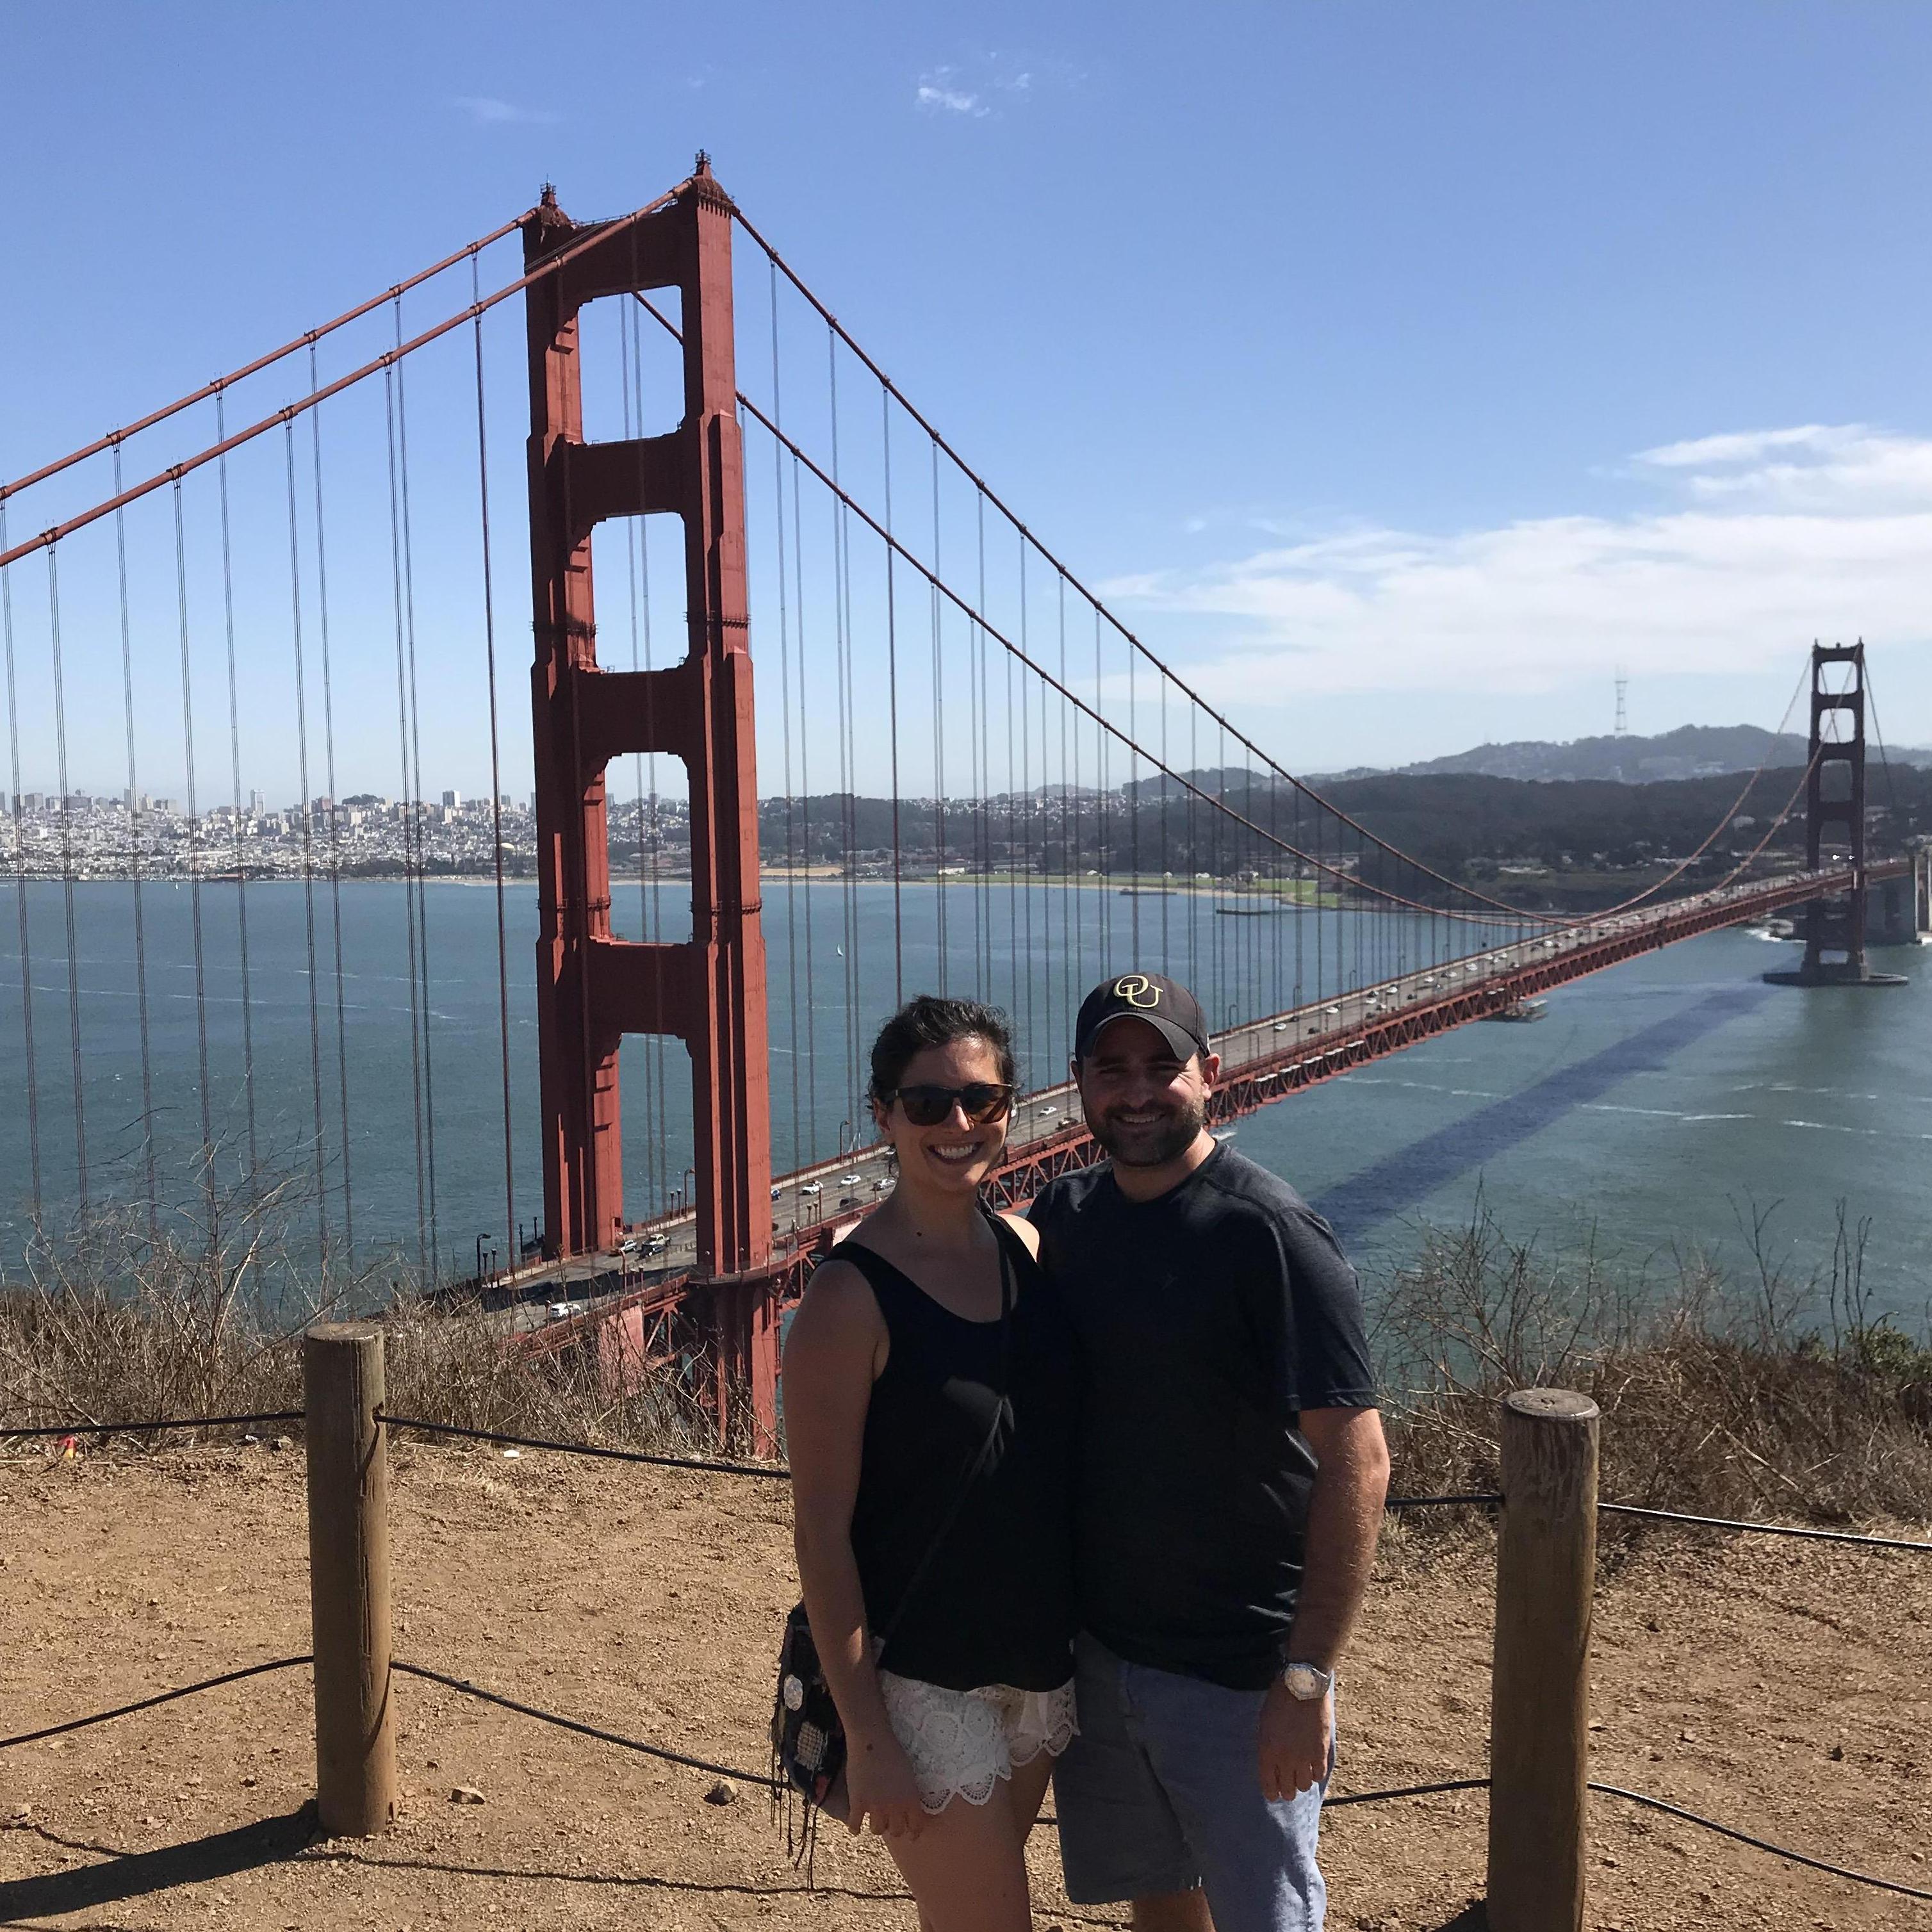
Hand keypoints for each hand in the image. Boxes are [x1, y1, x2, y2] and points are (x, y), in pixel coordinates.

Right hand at [841, 1727, 927, 1839]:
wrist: (872, 1740)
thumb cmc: (893, 1752)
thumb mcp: (909, 1773)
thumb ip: (909, 1793)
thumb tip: (909, 1806)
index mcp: (910, 1799)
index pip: (916, 1826)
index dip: (914, 1833)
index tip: (911, 1835)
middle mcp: (895, 1807)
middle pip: (896, 1831)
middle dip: (894, 1828)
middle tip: (890, 1822)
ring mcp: (875, 1807)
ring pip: (877, 1830)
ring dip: (876, 1826)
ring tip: (874, 1820)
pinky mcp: (858, 1803)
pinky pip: (855, 1825)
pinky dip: (855, 1828)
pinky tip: (856, 1826)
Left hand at [1258, 1681, 1332, 1802]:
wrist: (1303, 1686)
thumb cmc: (1279, 1700)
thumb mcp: (1264, 1723)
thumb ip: (1267, 1746)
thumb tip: (1270, 1764)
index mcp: (1267, 1751)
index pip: (1268, 1785)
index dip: (1271, 1793)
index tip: (1273, 1794)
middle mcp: (1285, 1759)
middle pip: (1287, 1790)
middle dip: (1286, 1790)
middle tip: (1288, 1785)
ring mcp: (1304, 1757)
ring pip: (1304, 1786)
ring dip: (1302, 1781)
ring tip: (1301, 1773)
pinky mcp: (1320, 1752)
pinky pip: (1319, 1775)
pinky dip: (1316, 1773)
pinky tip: (1313, 1765)